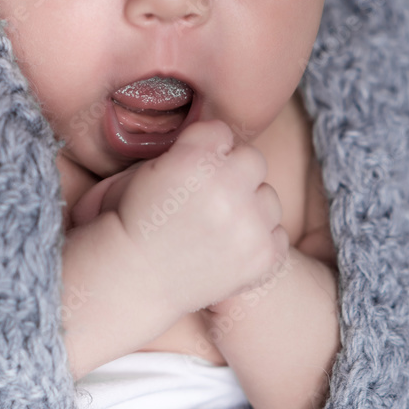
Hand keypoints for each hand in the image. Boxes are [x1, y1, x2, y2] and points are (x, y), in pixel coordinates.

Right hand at [96, 120, 289, 317]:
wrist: (132, 278)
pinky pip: (277, 233)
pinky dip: (258, 240)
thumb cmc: (134, 220)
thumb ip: (190, 148)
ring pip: (269, 196)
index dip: (204, 148)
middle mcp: (226, 188)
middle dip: (233, 173)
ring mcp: (248, 225)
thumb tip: (223, 146)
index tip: (190, 168)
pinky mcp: (263, 256)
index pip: (221, 131)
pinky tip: (229, 247)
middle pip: (253, 158)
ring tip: (218, 225)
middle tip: (209, 195)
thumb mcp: (147, 168)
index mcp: (193, 159)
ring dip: (249, 207)